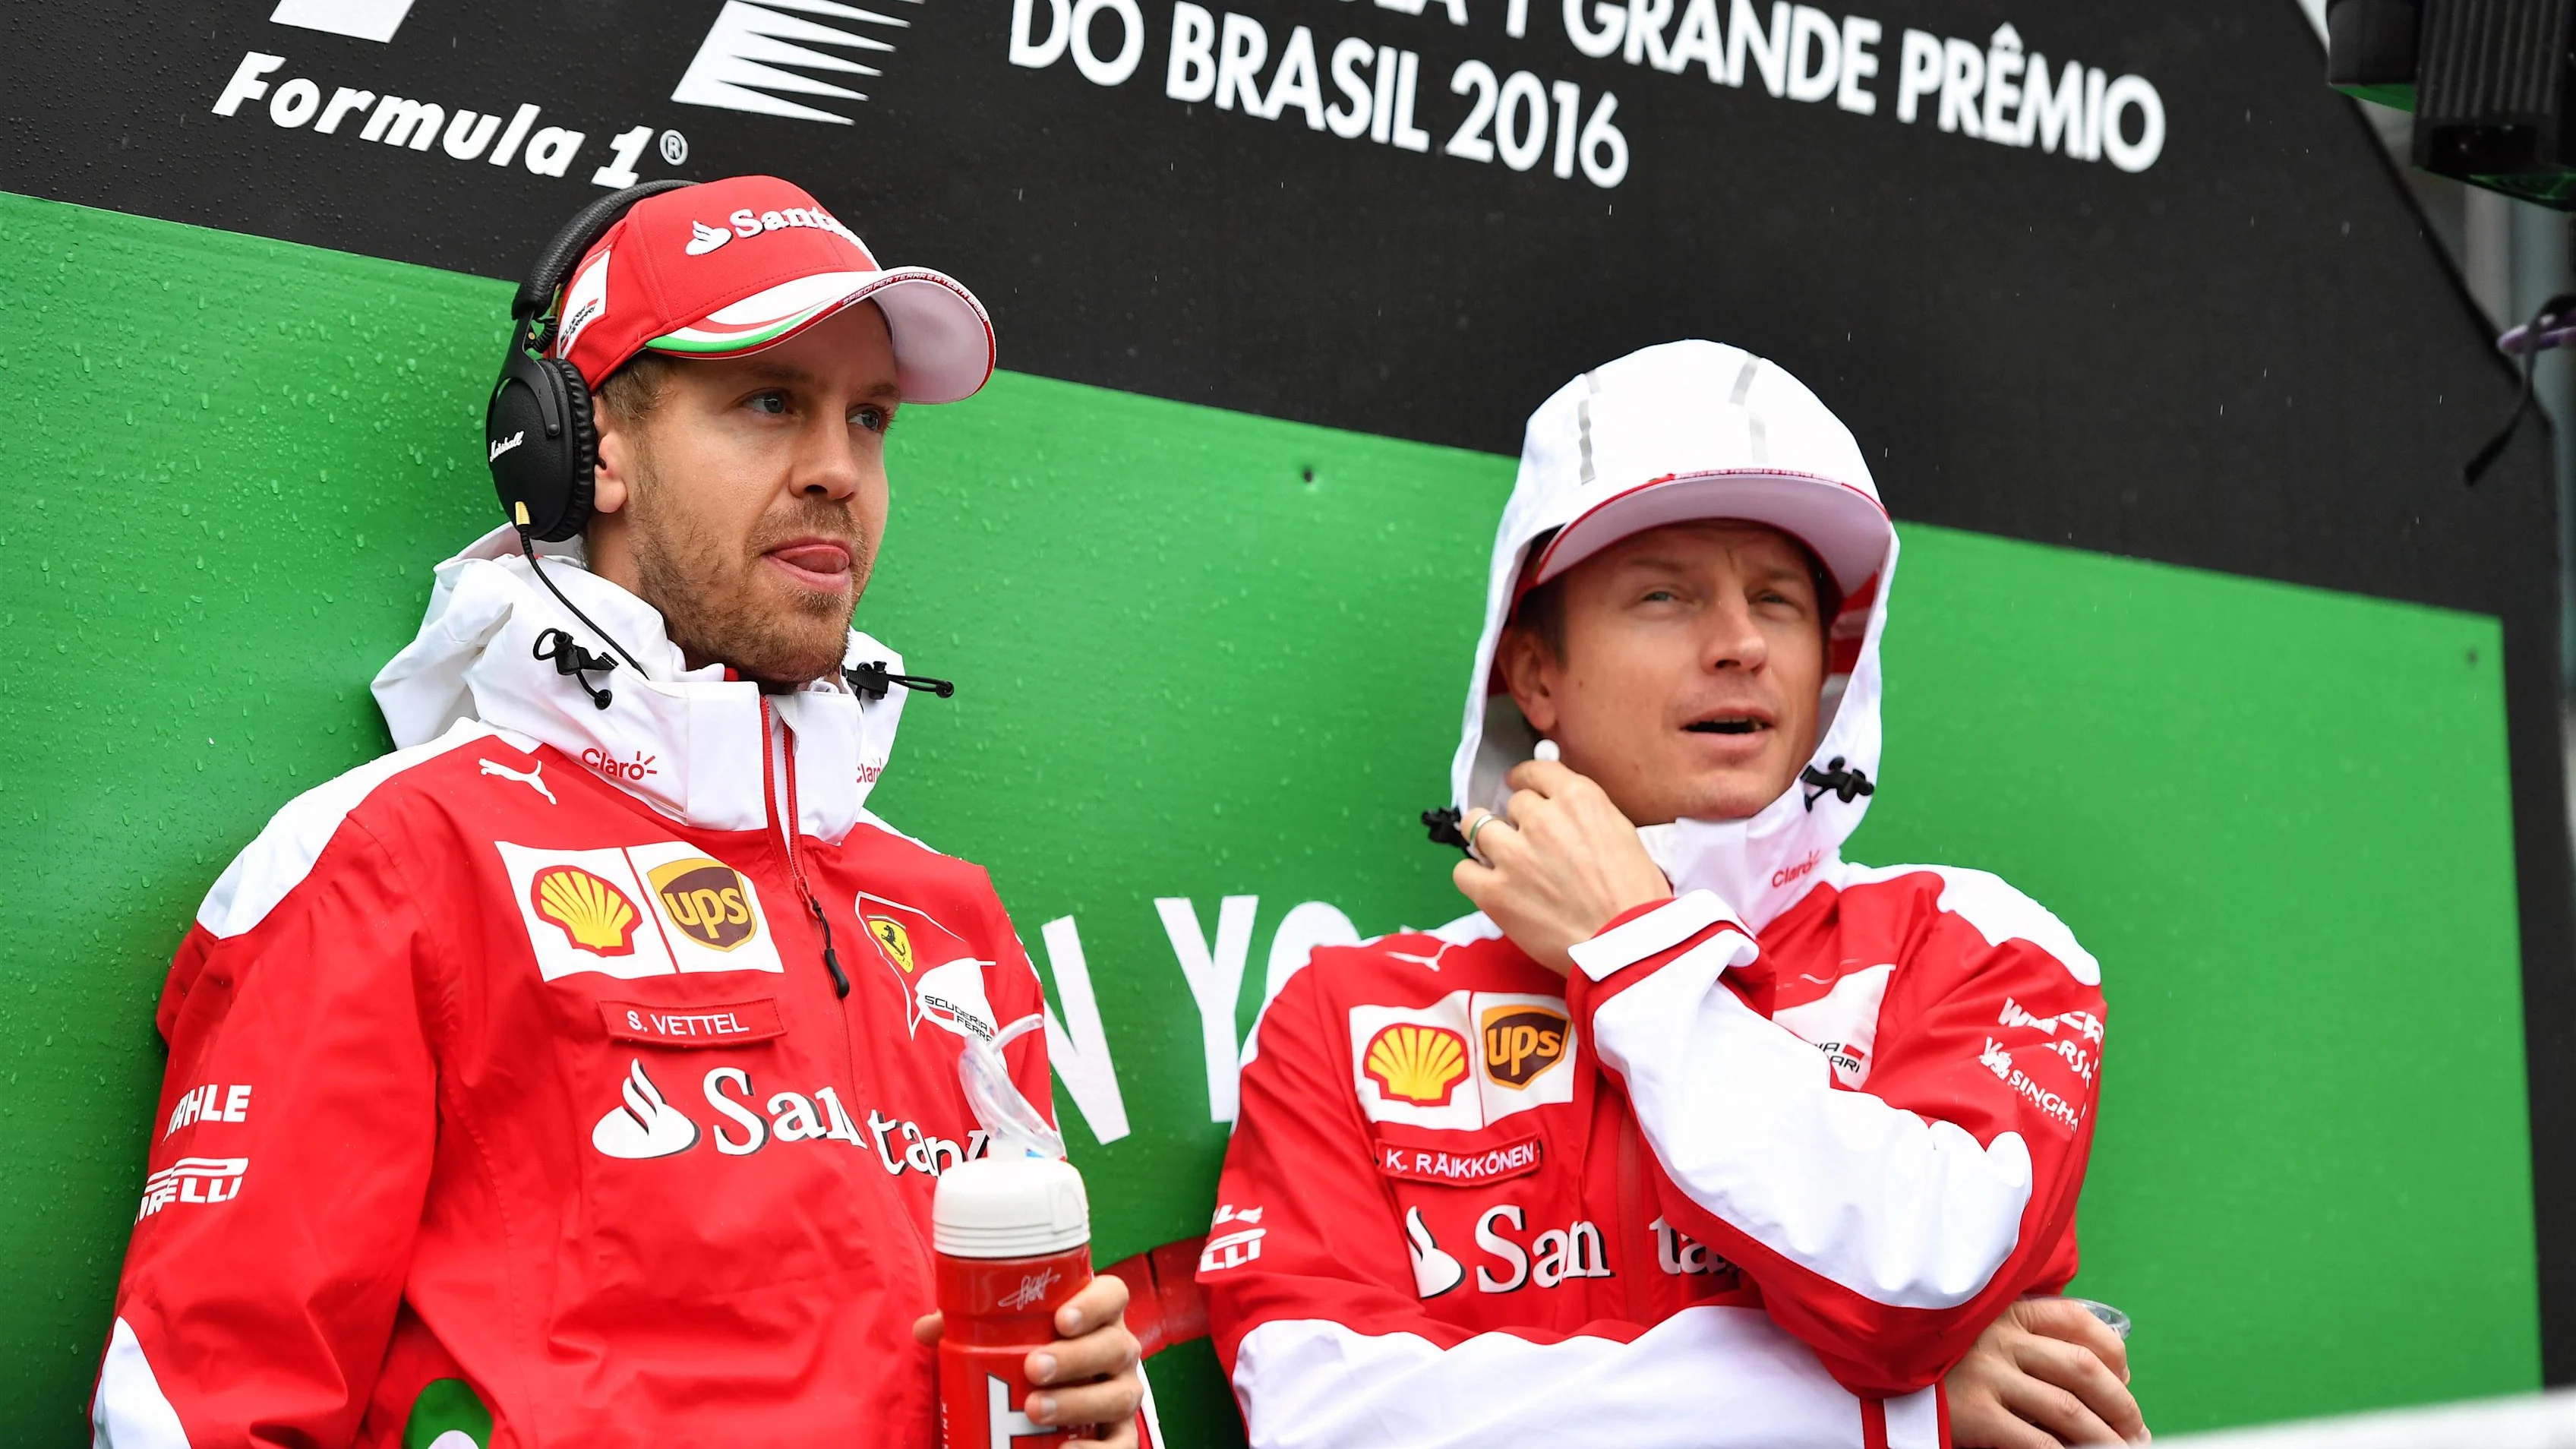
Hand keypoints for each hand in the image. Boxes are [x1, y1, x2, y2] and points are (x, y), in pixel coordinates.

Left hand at [910, 1274, 1142, 1444]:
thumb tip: (926, 1330)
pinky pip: (1123, 1444)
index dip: (1094, 1304)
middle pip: (1115, 1346)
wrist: (1040, 1410)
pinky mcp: (1121, 1435)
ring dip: (1079, 1402)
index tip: (1060, 1319)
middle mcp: (1118, 1352)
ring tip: (1035, 1409)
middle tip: (1034, 1368)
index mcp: (1096, 1317)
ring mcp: (1122, 1393)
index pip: (1112, 1296)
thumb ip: (966, 1327)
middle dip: (1075, 1357)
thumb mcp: (998, 1340)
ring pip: (1120, 1395)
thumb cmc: (1023, 1358)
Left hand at [1452, 760, 1672, 975]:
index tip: (1519, 785)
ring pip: (1477, 825)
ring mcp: (1514, 854)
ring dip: (1488, 839)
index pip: (1536, 771)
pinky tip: (1489, 886)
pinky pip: (1463, 871)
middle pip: (1513, 804)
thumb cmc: (1636, 896)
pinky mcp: (1495, 891)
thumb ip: (1586, 816)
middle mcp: (1542, 818)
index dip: (1525, 780)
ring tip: (1499, 857)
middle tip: (1530, 844)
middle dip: (1519, 821)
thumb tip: (1562, 813)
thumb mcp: (1622, 834)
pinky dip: (1473, 876)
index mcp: (1579, 798)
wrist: (1627, 945)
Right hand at [1946, 1298, 2146, 1446]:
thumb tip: (2096, 1369)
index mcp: (2004, 1311)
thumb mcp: (1976, 1333)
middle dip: (2121, 1403)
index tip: (2125, 1377)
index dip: (2114, 1350)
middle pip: (2083, 1367)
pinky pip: (2039, 1441)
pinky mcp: (1974, 1412)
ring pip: (2069, 1409)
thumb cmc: (1935, 1363)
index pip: (2076, 1320)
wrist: (1875, 1382)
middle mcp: (1999, 1338)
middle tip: (2135, 1429)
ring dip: (2106, 1438)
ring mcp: (1986, 1374)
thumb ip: (2020, 1338)